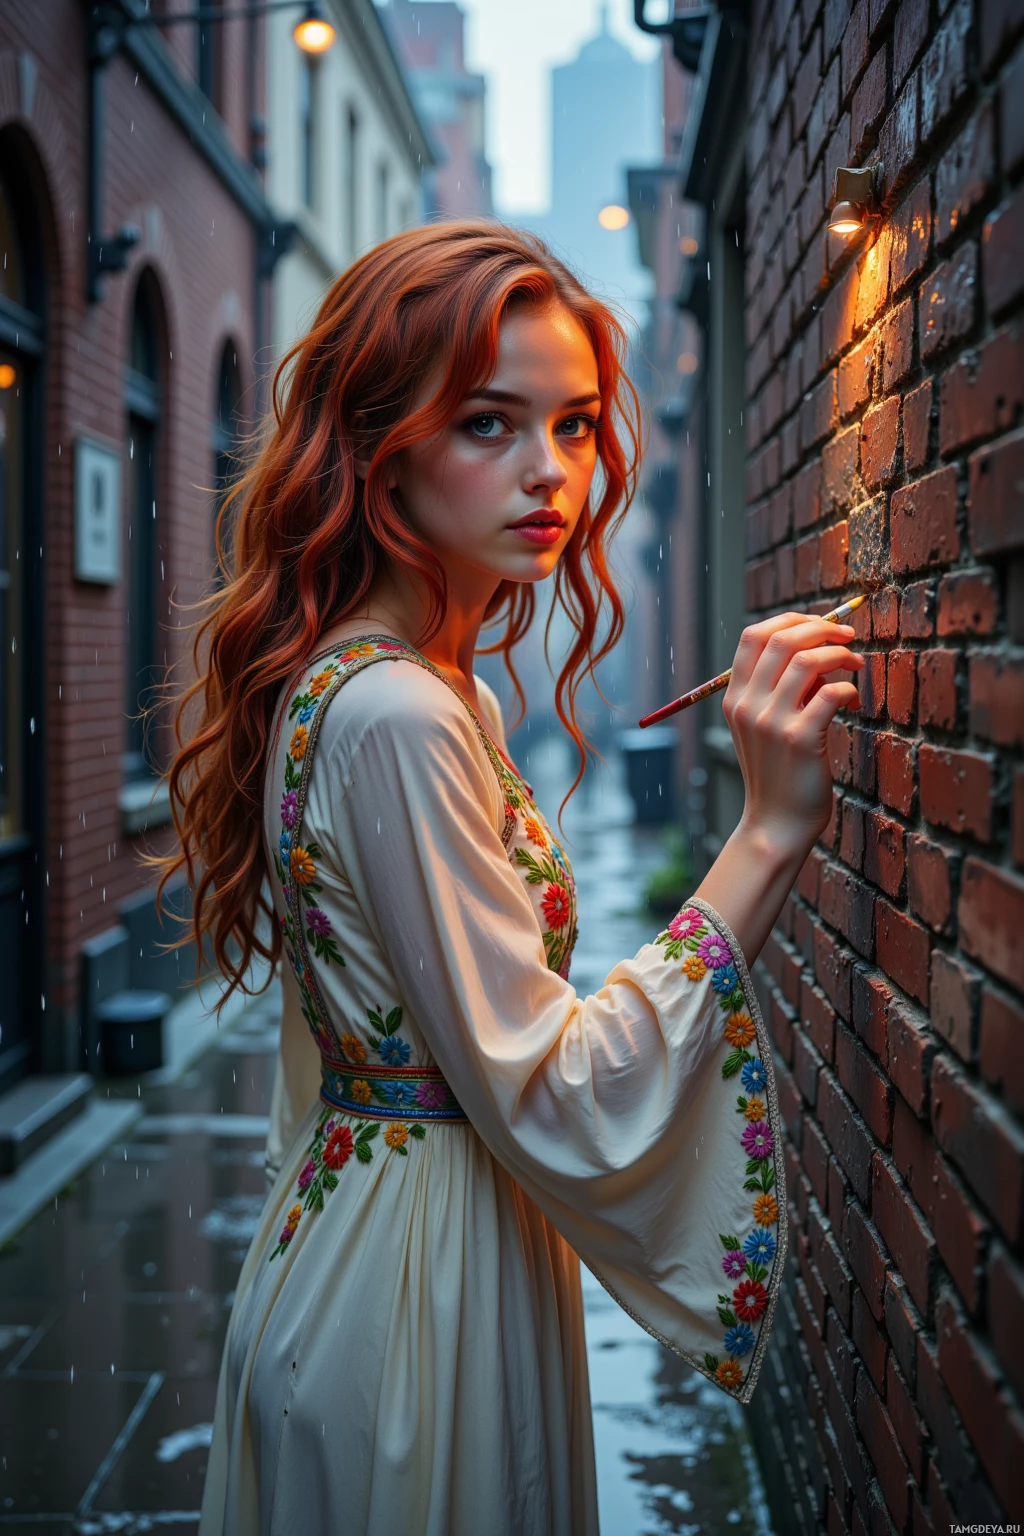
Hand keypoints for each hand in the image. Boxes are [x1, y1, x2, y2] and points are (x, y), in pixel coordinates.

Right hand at [722, 611, 863, 860]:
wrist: (775, 823)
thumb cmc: (778, 773)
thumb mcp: (764, 727)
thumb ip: (780, 690)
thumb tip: (816, 650)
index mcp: (734, 698)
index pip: (753, 637)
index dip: (790, 619)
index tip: (819, 623)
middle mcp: (748, 705)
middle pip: (781, 640)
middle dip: (821, 628)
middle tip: (847, 636)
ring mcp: (771, 722)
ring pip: (808, 660)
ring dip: (840, 655)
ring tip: (856, 665)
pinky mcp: (800, 739)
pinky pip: (831, 693)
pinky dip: (848, 688)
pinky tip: (852, 698)